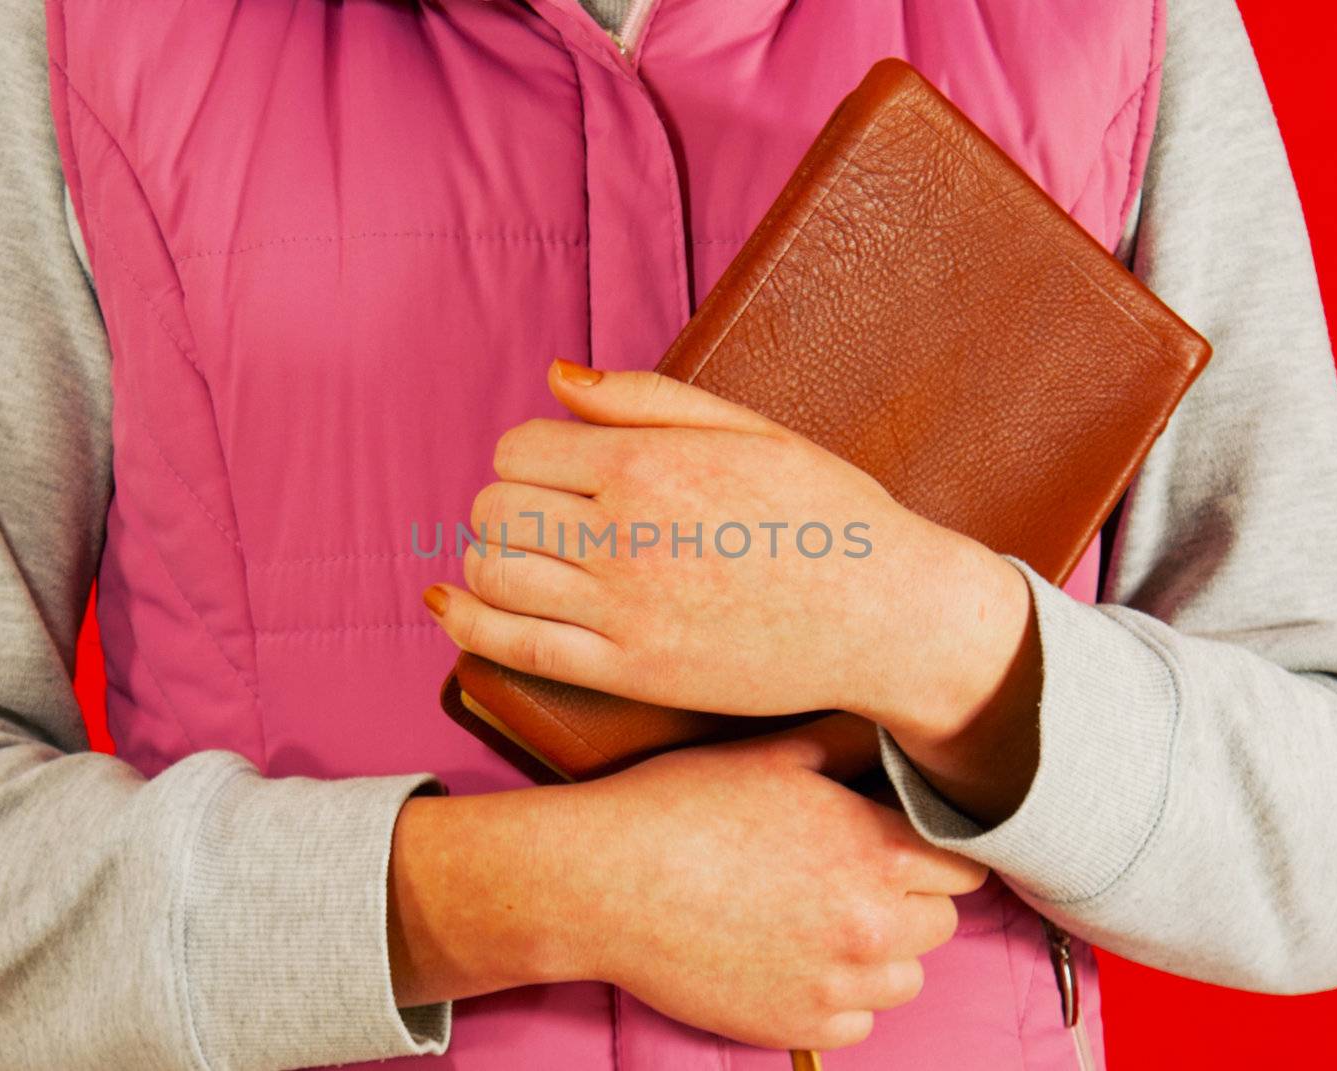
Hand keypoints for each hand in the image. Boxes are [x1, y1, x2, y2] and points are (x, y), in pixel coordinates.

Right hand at [388, 718, 987, 1049]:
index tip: (899, 842)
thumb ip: (849, 748)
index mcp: (876, 848)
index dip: (931, 848)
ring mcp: (836, 983)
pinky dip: (838, 996)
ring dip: (880, 953)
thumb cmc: (682, 807)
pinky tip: (795, 958)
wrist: (603, 882)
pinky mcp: (798, 1026)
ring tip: (823, 920)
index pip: (964, 862)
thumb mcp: (772, 754)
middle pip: (942, 922)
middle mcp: (871, 923)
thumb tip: (893, 734)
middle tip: (852, 877)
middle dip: (908, 899)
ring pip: (907, 977)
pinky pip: (859, 1022)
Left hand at [423, 361, 1042, 820]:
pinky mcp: (631, 672)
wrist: (888, 615)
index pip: (520, 450)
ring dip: (487, 557)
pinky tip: (448, 604)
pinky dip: (466, 622)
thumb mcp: (749, 430)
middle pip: (496, 509)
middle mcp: (626, 537)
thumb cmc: (829, 513)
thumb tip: (554, 376)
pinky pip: (515, 647)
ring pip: (493, 573)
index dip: (527, 455)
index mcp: (651, 465)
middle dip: (508, 503)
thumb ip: (643, 399)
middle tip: (544, 513)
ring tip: (519, 553)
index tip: (556, 468)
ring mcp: (625, 611)